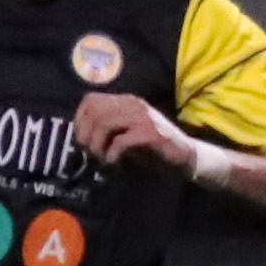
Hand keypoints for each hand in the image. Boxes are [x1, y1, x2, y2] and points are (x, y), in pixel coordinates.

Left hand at [73, 92, 199, 174]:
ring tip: (102, 160)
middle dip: (85, 136)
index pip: (90, 100)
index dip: (79, 121)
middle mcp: (133, 104)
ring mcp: (143, 117)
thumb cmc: (152, 149)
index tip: (82, 142)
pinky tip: (115, 165)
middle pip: (94, 112)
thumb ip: (106, 130)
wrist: (185, 158)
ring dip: (97, 147)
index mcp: (126, 102)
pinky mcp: (151, 134)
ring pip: (104, 124)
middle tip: (91, 154)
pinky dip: (112, 156)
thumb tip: (80, 137)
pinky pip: (120, 142)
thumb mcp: (125, 134)